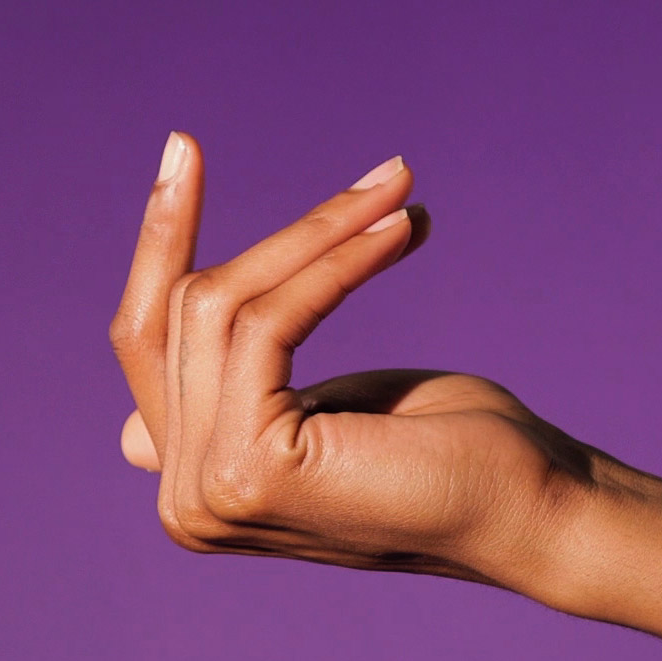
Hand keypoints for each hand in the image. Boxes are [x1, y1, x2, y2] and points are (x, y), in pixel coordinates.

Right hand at [109, 133, 601, 606]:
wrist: (534, 508)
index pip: (151, 345)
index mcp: (196, 488)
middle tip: (366, 167)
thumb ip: (234, 411)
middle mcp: (185, 502)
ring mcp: (208, 493)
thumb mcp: (324, 410)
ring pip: (225, 308)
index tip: (182, 152)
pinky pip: (271, 322)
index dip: (159, 246)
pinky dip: (335, 262)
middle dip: (285, 231)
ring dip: (321, 233)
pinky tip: (397, 228)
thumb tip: (127, 430)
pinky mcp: (250, 470)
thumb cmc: (456, 450)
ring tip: (400, 189)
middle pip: (186, 316)